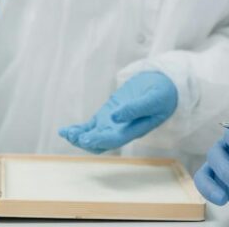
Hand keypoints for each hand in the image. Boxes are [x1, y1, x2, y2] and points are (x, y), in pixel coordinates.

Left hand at [59, 71, 177, 152]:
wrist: (163, 86)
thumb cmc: (162, 94)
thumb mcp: (152, 99)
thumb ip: (135, 109)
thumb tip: (115, 117)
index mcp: (133, 130)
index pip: (114, 140)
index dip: (99, 140)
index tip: (86, 138)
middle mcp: (121, 131)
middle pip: (100, 143)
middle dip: (85, 141)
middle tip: (72, 135)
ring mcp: (113, 124)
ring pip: (92, 136)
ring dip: (78, 137)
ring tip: (66, 132)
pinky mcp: (107, 115)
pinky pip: (90, 126)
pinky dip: (78, 129)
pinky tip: (65, 130)